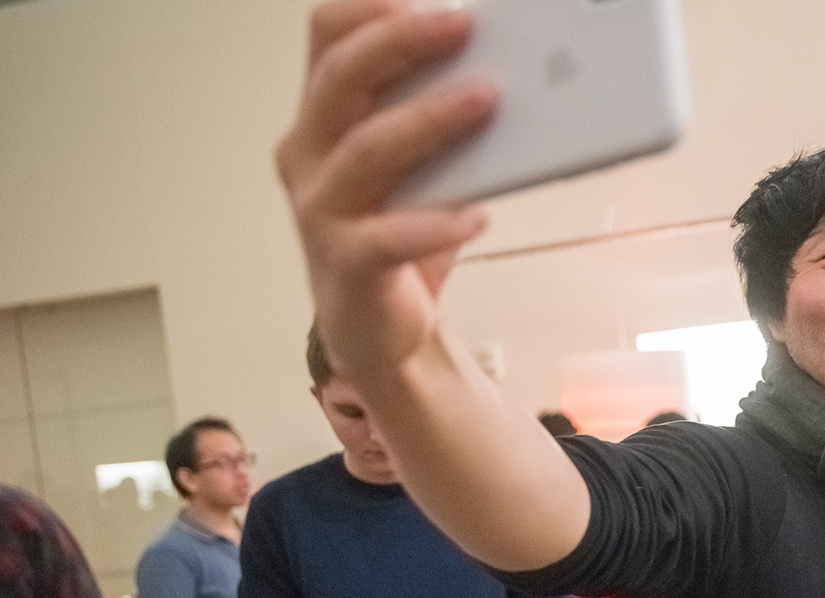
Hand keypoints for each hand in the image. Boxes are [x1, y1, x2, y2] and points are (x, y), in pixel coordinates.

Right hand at [275, 0, 496, 384]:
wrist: (383, 333)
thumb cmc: (401, 239)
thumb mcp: (420, 169)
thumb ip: (440, 121)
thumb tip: (510, 72)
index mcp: (323, 120)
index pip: (326, 40)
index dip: (367, 9)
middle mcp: (309, 157)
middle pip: (340, 79)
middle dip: (400, 42)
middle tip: (463, 24)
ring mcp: (320, 212)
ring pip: (366, 150)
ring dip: (429, 118)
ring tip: (486, 99)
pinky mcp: (347, 266)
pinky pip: (386, 237)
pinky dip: (434, 224)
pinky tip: (476, 215)